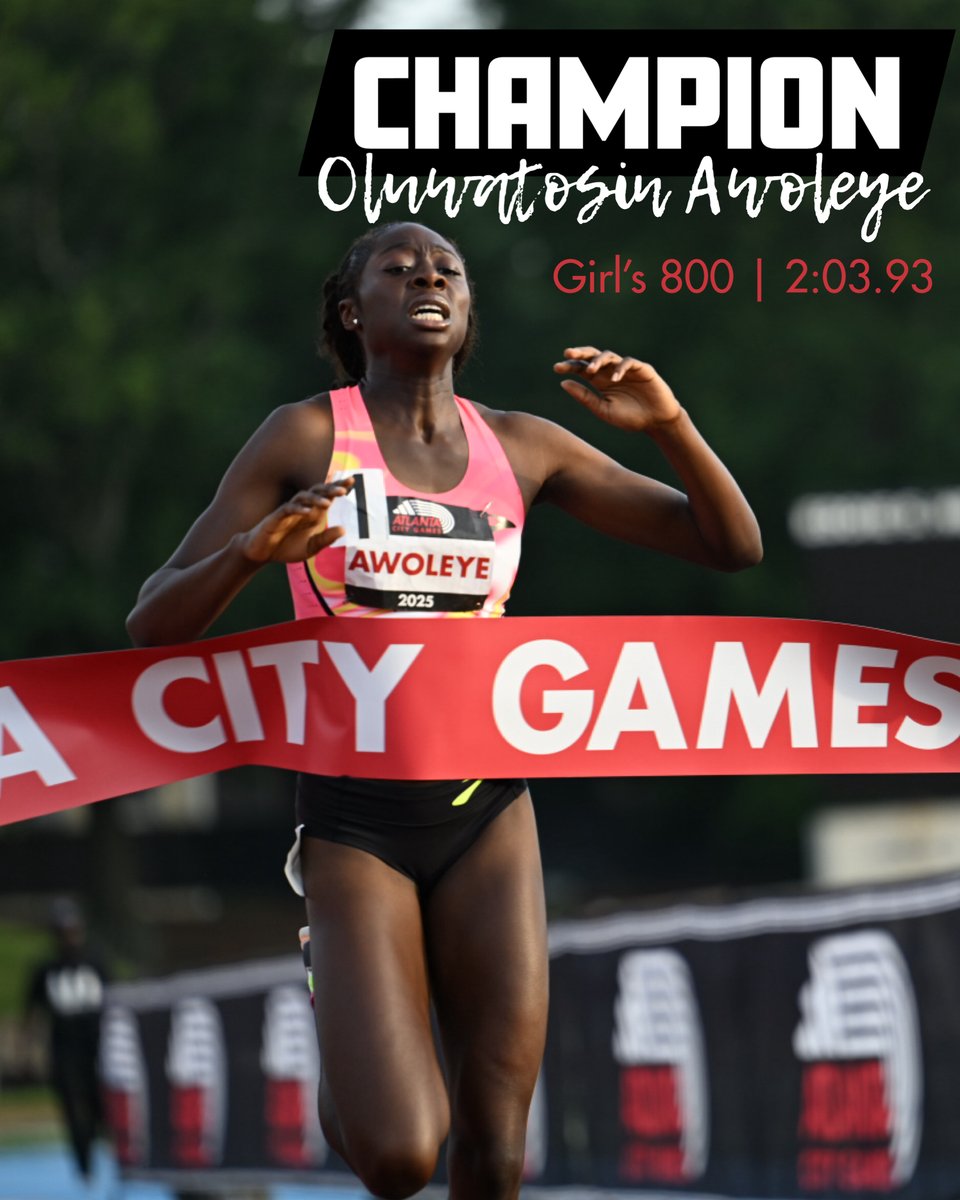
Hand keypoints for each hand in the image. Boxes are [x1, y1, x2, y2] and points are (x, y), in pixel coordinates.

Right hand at [239, 479, 353, 563]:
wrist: (263, 553)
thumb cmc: (286, 548)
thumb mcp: (311, 548)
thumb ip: (326, 539)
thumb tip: (344, 529)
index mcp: (312, 514)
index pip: (327, 496)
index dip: (337, 487)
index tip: (351, 480)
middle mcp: (302, 508)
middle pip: (317, 492)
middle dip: (330, 489)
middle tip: (344, 490)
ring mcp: (288, 511)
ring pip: (302, 497)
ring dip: (315, 498)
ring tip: (327, 503)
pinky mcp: (276, 517)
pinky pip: (287, 509)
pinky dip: (298, 509)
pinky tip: (307, 512)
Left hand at [553, 346, 681, 432]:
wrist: (656, 423)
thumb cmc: (630, 418)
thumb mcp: (603, 410)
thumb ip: (585, 397)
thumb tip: (563, 383)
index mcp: (600, 381)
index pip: (582, 369)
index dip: (569, 366)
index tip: (556, 368)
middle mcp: (611, 372)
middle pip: (593, 356)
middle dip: (580, 353)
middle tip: (568, 353)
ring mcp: (626, 369)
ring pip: (609, 356)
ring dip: (598, 361)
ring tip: (590, 370)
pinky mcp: (642, 369)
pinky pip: (629, 363)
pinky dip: (620, 368)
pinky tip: (614, 378)